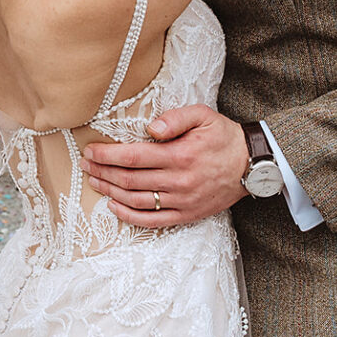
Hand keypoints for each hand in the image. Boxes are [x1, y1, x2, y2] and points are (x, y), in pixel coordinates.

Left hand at [80, 104, 248, 226]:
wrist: (252, 165)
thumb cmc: (223, 137)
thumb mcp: (204, 115)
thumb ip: (175, 118)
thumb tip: (150, 129)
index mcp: (180, 155)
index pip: (133, 157)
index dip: (107, 155)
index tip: (90, 151)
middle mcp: (178, 181)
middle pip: (129, 180)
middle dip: (102, 172)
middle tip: (85, 166)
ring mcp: (182, 200)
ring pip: (136, 200)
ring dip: (110, 192)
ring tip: (94, 182)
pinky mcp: (186, 214)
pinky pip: (152, 221)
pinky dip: (129, 216)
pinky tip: (114, 207)